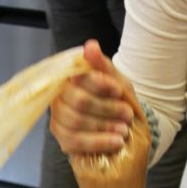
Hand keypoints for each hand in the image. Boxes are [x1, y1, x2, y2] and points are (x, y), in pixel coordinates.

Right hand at [50, 39, 134, 154]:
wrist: (124, 124)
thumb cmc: (117, 99)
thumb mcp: (116, 81)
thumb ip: (103, 66)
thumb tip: (90, 46)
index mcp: (70, 78)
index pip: (78, 78)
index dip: (98, 84)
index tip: (118, 91)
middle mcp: (59, 97)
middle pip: (78, 101)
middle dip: (107, 108)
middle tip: (127, 114)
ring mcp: (59, 120)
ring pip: (77, 122)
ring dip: (105, 126)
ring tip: (124, 129)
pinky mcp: (63, 140)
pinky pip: (76, 142)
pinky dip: (99, 142)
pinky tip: (116, 142)